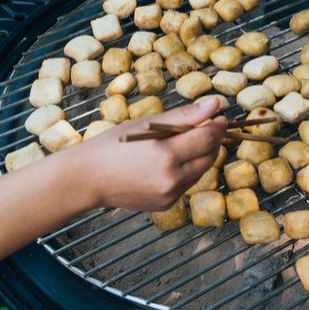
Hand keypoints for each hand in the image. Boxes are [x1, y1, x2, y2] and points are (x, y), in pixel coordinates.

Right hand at [59, 98, 226, 210]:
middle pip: (209, 156)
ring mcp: (170, 194)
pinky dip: (186, 170)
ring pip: (201, 171)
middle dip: (211, 141)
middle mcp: (171, 178)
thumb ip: (185, 116)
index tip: (221, 117)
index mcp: (166, 154)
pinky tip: (170, 162)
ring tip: (184, 144)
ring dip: (200, 156)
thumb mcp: (147, 124)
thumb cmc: (114, 145)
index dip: (218, 126)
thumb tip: (215, 105)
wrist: (87, 179)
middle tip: (205, 128)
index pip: (207, 138)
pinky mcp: (167, 204)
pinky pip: (187, 183)